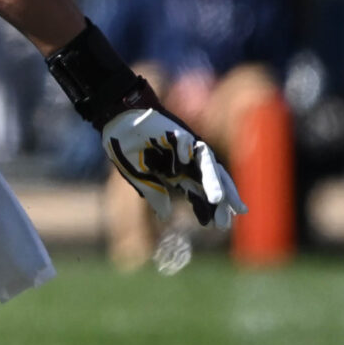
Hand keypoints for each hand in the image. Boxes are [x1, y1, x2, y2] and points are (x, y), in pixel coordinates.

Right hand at [102, 107, 242, 227]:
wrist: (118, 119)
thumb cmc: (125, 145)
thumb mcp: (137, 176)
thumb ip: (153, 193)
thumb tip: (166, 216)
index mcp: (174, 173)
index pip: (196, 193)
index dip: (204, 208)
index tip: (212, 225)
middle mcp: (186, 162)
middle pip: (210, 183)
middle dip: (220, 202)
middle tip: (226, 223)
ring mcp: (187, 148)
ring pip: (209, 167)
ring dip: (215, 183)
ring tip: (219, 200)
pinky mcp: (182, 133)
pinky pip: (189, 145)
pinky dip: (187, 152)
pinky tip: (182, 159)